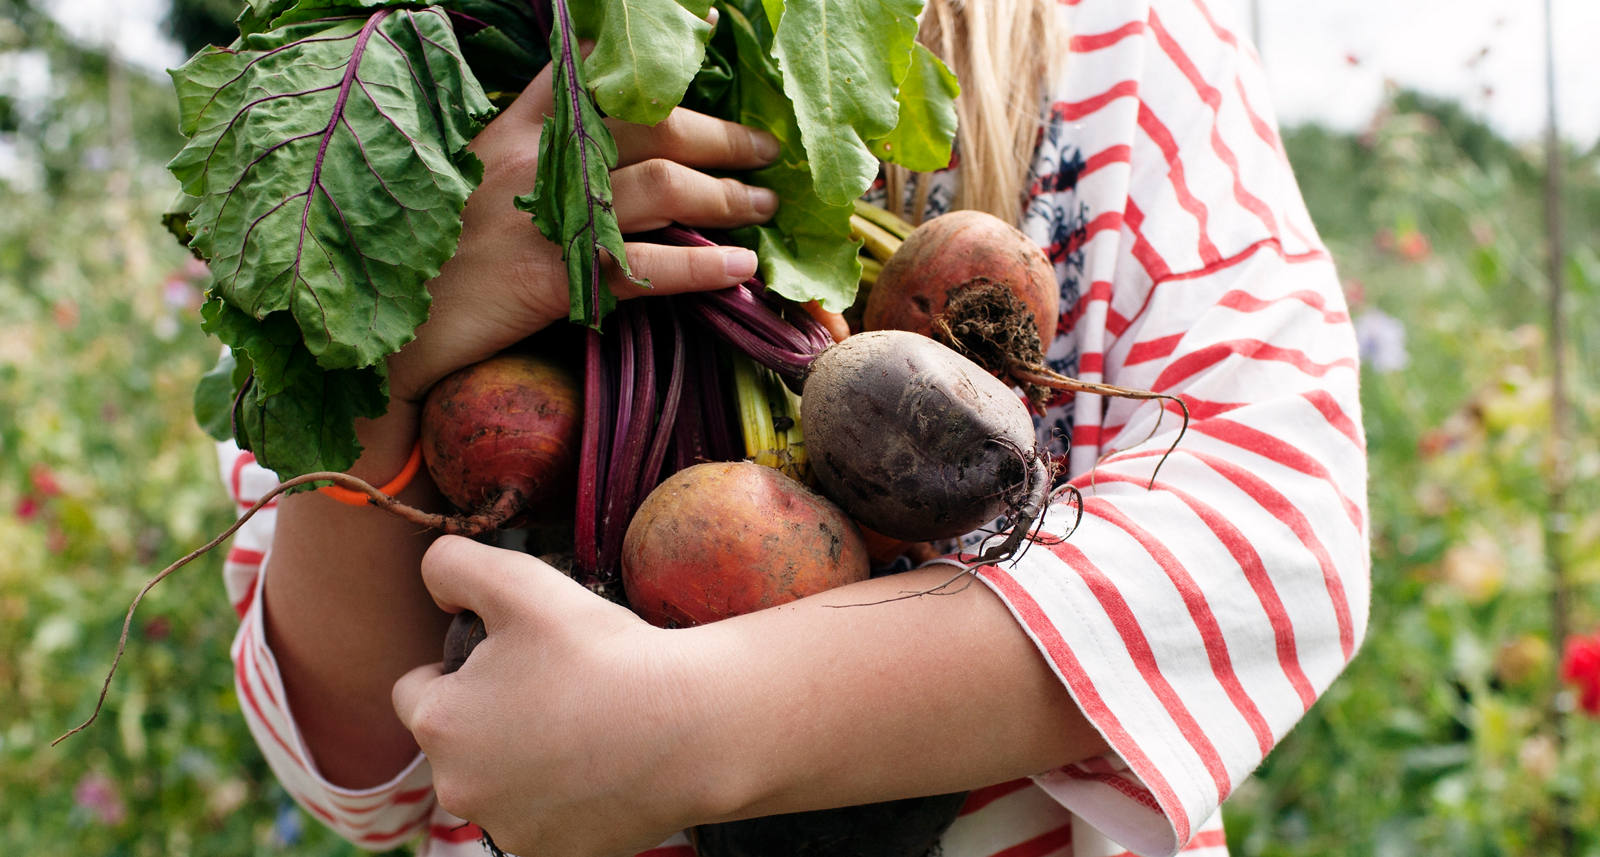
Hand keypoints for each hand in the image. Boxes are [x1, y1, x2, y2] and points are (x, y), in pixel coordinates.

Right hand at [385, 62, 780, 407]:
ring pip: (662, 187)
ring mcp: (543, 218)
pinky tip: (739, 270)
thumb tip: (601, 148)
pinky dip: (701, 269)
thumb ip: (528, 152)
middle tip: (764, 150)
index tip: (705, 31)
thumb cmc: (434, 258)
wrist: (387, 332)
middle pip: (650, 126)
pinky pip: (646, 269)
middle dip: (721, 136)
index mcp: (512, 129)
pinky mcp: (551, 280)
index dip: (650, 55)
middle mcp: (533, 161)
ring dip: (727, 196)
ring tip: (763, 206)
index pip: (589, 72)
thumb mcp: (470, 181)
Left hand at [391, 537, 728, 856]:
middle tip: (553, 687)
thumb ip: (453, 564)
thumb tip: (434, 582)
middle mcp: (459, 788)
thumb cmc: (603, 653)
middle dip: (489, 716)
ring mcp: (508, 828)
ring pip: (499, 783)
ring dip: (523, 758)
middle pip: (456, 743)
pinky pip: (544, 817)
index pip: (415, 690)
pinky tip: (602, 764)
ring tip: (582, 724)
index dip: (459, 667)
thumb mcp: (521, 581)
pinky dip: (564, 795)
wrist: (690, 727)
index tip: (512, 659)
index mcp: (439, 723)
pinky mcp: (555, 853)